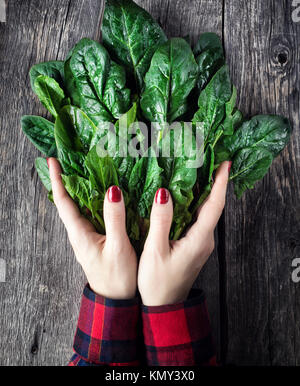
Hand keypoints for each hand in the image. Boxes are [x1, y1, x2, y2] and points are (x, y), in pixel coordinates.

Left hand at [48, 158, 136, 298]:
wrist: (117, 300)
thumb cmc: (117, 277)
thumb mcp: (118, 246)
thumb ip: (114, 218)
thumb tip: (112, 190)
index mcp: (80, 233)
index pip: (64, 201)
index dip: (57, 180)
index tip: (53, 161)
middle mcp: (79, 233)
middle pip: (68, 201)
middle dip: (65, 179)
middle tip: (68, 158)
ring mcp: (86, 236)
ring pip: (78, 207)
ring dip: (77, 187)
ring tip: (82, 169)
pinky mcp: (95, 239)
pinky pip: (90, 214)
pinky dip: (90, 199)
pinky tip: (101, 193)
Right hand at [138, 161, 229, 305]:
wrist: (164, 306)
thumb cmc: (158, 282)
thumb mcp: (155, 251)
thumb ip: (160, 221)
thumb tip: (164, 192)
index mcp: (198, 239)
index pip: (214, 206)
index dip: (220, 184)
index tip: (224, 164)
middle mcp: (204, 239)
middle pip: (213, 205)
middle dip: (213, 181)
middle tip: (209, 158)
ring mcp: (200, 242)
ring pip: (206, 211)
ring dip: (204, 190)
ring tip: (198, 169)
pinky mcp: (194, 244)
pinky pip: (198, 217)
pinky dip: (195, 202)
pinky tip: (185, 193)